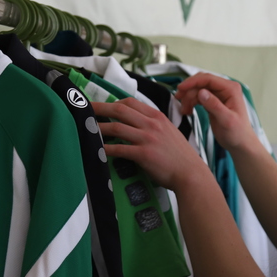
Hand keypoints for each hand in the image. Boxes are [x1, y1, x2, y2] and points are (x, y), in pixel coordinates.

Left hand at [92, 97, 208, 192]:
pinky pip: (119, 148)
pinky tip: (97, 148)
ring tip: (86, 128)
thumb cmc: (181, 156)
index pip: (131, 102)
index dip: (113, 102)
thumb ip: (154, 126)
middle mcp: (152, 124)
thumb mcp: (170, 133)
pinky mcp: (143, 154)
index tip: (103, 106)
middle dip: (100, 108)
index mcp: (158, 117)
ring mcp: (147, 138)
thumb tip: (137, 125)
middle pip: (120, 110)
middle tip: (85, 109)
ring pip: (117, 127)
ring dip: (99, 127)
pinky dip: (106, 148)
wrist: (191, 174)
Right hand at [175, 73, 258, 154]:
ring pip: (198, 90)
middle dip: (189, 89)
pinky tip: (187, 111)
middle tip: (178, 99)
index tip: (180, 88)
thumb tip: (201, 92)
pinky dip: (191, 102)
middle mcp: (225, 88)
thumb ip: (214, 105)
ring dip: (188, 98)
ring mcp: (219, 95)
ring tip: (183, 111)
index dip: (193, 82)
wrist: (240, 143)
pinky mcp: (213, 102)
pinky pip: (199, 97)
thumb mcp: (226, 120)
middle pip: (202, 82)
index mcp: (230, 89)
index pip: (208, 79)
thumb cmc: (237, 133)